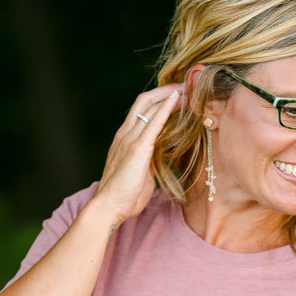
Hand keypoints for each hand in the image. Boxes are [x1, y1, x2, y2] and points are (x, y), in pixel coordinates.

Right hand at [92, 83, 182, 224]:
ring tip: (187, 90)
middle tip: (185, 88)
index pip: (141, 111)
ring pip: (149, 107)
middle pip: (144, 101)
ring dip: (169, 96)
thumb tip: (156, 163)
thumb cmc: (124, 196)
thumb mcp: (139, 175)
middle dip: (165, 91)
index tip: (177, 96)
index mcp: (124, 140)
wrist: (108, 207)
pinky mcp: (137, 148)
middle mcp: (125, 134)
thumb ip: (147, 164)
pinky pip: (152, 122)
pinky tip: (176, 98)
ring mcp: (129, 139)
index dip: (159, 100)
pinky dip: (165, 108)